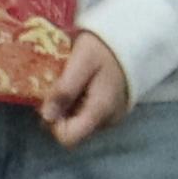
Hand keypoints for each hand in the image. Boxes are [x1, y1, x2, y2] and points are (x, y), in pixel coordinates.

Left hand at [37, 34, 134, 150]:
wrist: (130, 40)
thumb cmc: (104, 49)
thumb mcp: (81, 62)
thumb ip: (65, 89)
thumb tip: (46, 116)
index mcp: (99, 111)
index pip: (69, 138)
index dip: (52, 123)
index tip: (48, 100)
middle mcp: (106, 121)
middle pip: (72, 132)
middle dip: (57, 113)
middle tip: (55, 86)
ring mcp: (110, 117)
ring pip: (78, 123)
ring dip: (66, 107)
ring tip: (67, 82)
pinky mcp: (110, 110)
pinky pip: (87, 114)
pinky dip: (77, 102)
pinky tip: (78, 84)